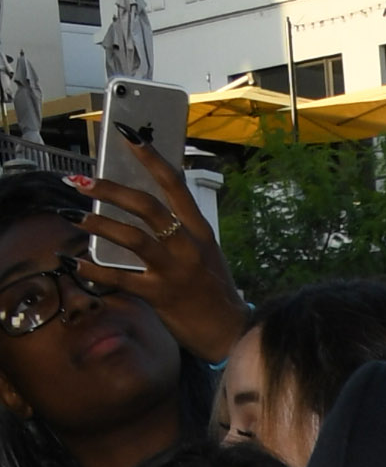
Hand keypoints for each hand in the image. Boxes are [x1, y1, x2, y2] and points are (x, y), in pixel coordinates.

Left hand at [62, 153, 247, 364]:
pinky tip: (77, 264)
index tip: (127, 134)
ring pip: (133, 238)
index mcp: (200, 230)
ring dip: (99, 224)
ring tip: (75, 215)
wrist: (229, 332)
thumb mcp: (204, 252)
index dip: (151, 157)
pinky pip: (122, 279)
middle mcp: (188, 246)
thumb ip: (178, 230)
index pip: (174, 184)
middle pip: (147, 207)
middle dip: (110, 190)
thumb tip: (139, 205)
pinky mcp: (161, 295)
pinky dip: (96, 271)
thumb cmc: (212, 290)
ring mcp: (175, 270)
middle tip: (82, 181)